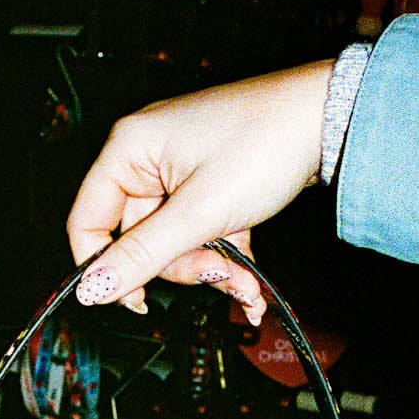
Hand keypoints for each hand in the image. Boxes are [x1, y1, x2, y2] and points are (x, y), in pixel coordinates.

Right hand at [66, 62, 332, 316]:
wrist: (330, 118)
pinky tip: (249, 276)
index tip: (134, 301)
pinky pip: (200, 230)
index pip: (88, 221)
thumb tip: (90, 290)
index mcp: (129, 149)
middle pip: (139, 238)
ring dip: (210, 266)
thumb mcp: (200, 212)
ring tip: (246, 282)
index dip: (104, 268)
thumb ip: (142, 255)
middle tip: (217, 276)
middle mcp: (148, 155)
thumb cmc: (266, 142)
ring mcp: (181, 168)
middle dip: (183, 266)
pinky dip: (224, 255)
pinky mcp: (210, 181)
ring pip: (175, 240)